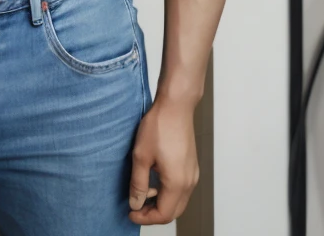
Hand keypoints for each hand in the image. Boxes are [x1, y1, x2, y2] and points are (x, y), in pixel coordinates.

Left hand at [128, 95, 198, 224]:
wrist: (176, 106)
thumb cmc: (159, 127)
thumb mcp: (141, 156)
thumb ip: (138, 184)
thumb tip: (136, 204)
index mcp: (177, 183)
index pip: (164, 215)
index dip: (145, 218)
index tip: (130, 213)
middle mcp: (189, 182)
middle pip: (173, 211)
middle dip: (154, 214)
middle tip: (136, 208)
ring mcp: (192, 174)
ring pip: (178, 201)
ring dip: (161, 203)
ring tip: (142, 194)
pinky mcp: (191, 165)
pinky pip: (181, 188)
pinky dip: (168, 192)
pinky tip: (154, 181)